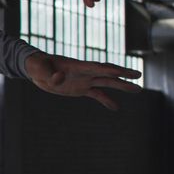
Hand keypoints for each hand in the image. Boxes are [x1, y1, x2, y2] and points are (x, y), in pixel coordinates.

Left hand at [25, 52, 142, 110]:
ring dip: (121, 86)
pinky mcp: (80, 89)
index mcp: (77, 66)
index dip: (110, 70)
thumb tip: (59, 78)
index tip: (124, 71)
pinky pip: (96, 94)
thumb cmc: (37, 65)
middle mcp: (84, 72)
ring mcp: (84, 80)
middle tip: (139, 75)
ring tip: (138, 90)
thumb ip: (50, 74)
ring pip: (106, 83)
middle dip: (123, 74)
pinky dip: (106, 100)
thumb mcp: (40, 69)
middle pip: (107, 73)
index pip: (97, 67)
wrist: (35, 69)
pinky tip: (116, 108)